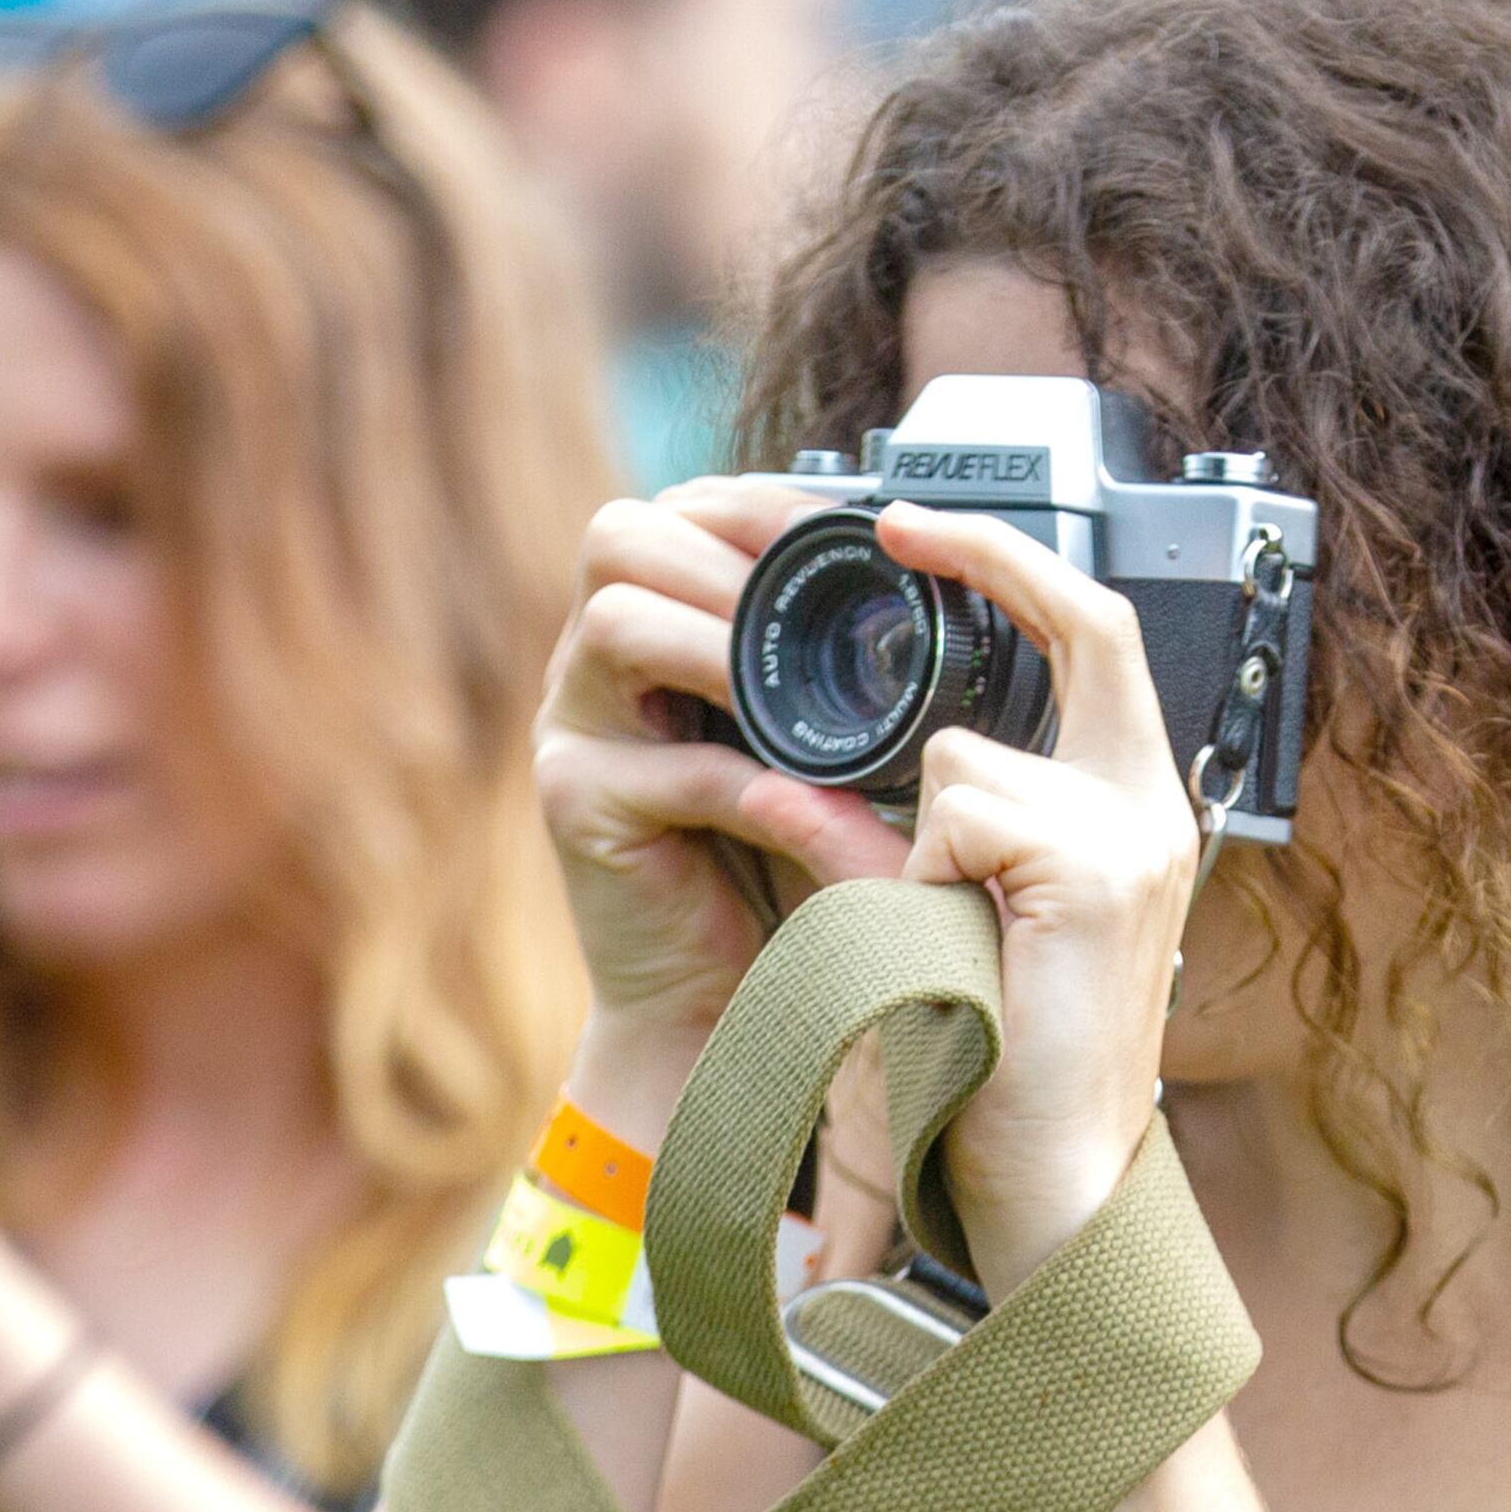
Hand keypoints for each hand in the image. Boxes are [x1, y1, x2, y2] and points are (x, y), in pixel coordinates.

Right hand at [535, 481, 907, 1117]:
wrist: (734, 1006)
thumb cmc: (792, 866)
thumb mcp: (829, 743)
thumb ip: (843, 664)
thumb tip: (938, 577)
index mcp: (655, 621)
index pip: (683, 508)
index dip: (763, 505)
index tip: (854, 531)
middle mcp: (596, 662)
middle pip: (622, 538)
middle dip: (731, 560)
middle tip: (819, 611)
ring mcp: (572, 727)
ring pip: (619, 625)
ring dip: (725, 648)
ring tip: (804, 698)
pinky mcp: (573, 806)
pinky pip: (662, 767)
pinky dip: (746, 781)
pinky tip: (803, 806)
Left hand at [883, 503, 1200, 1297]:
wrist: (1050, 1187)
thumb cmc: (996, 1066)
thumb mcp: (962, 915)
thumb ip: (936, 824)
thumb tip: (831, 750)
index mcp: (1135, 812)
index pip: (1099, 637)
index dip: (1017, 566)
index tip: (918, 528)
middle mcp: (1154, 809)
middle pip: (1088, 622)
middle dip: (992, 552)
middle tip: (896, 522)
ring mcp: (1133, 838)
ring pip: (965, 757)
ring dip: (917, 840)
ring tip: (945, 939)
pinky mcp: (1091, 874)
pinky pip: (956, 817)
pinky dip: (922, 878)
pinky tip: (957, 952)